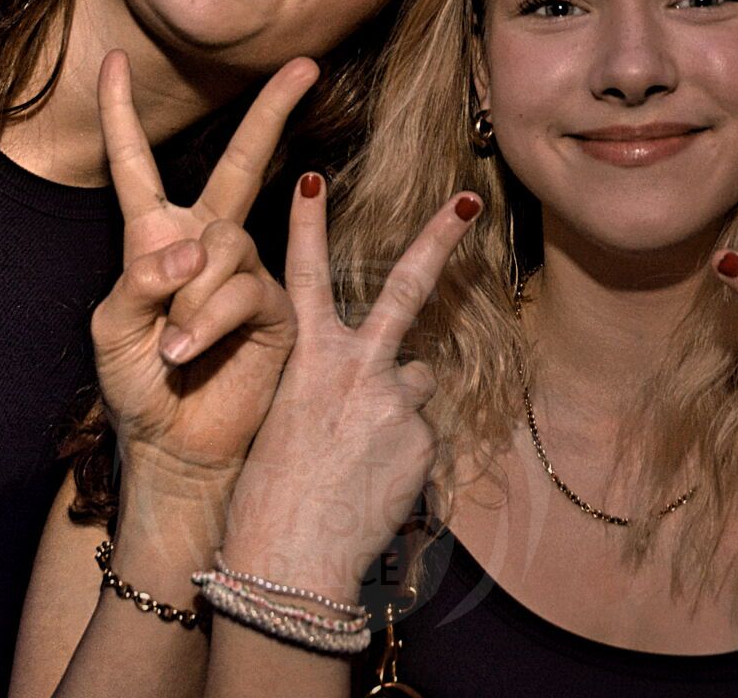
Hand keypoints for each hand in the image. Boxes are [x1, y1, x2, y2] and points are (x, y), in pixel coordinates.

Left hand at [90, 51, 317, 493]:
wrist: (175, 446)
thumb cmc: (136, 385)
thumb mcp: (111, 328)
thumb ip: (138, 280)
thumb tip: (191, 250)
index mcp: (153, 237)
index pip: (135, 164)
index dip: (124, 113)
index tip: (115, 60)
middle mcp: (205, 243)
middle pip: (240, 162)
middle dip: (272, 112)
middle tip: (306, 66)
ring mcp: (245, 272)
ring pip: (226, 243)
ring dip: (191, 297)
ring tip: (174, 346)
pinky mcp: (276, 307)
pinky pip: (245, 288)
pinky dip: (211, 318)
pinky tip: (192, 348)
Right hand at [218, 182, 481, 600]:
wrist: (290, 560)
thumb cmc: (269, 496)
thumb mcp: (285, 420)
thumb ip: (331, 385)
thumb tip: (379, 382)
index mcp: (306, 359)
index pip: (305, 276)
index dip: (307, 224)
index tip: (312, 177)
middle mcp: (356, 368)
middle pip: (404, 289)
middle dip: (438, 239)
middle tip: (467, 200)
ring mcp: (394, 402)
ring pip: (416, 384)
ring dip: (400, 406)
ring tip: (363, 456)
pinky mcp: (421, 441)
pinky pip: (421, 435)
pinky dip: (405, 455)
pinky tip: (376, 486)